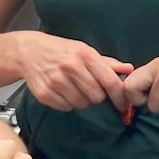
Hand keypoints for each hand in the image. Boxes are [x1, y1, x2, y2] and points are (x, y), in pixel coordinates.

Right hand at [15, 32, 131, 112]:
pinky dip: (67, 102)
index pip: (110, 82)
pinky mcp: (45, 93)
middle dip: (97, 96)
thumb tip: (129, 69)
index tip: (122, 103)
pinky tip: (61, 90)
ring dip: (81, 99)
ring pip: (82, 104)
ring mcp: (56, 81)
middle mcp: (71, 67)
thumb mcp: (84, 50)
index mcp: (85, 55)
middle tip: (89, 87)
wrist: (29, 51)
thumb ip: (108, 63)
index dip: (119, 96)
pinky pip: (66, 107)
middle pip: (97, 97)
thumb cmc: (61, 51)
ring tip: (73, 87)